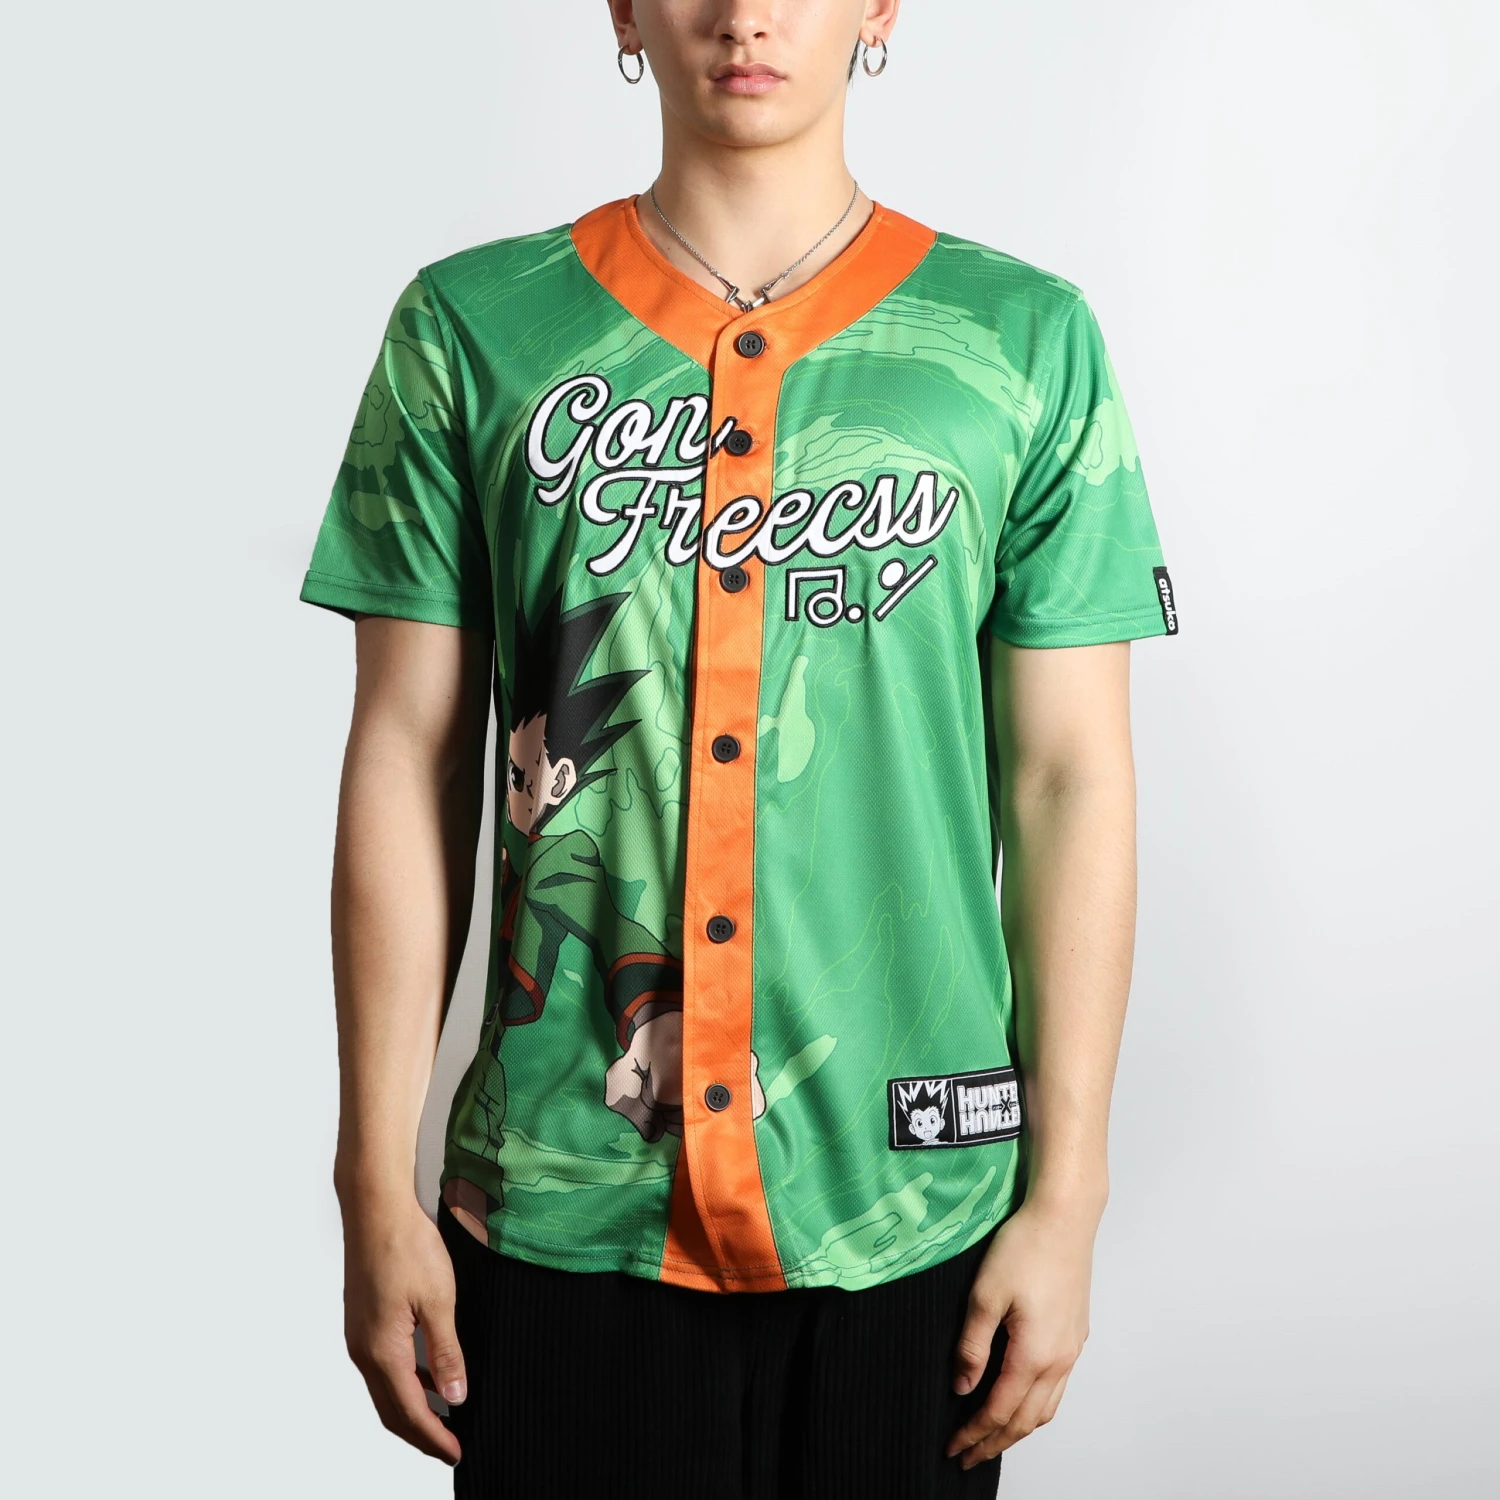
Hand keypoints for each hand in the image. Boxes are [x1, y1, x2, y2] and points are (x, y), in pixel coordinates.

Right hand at [342, 1193, 466, 1464]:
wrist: (375, 1209)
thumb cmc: (405, 1246)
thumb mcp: (439, 1301)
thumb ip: (446, 1352)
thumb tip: (455, 1395)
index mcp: (382, 1351)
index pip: (409, 1412)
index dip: (434, 1437)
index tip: (456, 1451)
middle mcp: (363, 1350)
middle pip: (391, 1410)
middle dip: (420, 1433)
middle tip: (449, 1446)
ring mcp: (359, 1335)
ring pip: (384, 1389)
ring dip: (410, 1408)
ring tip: (442, 1417)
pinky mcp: (362, 1320)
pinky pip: (381, 1365)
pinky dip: (403, 1381)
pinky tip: (425, 1374)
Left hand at [945, 1197, 1099, 1467]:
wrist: (1065, 1217)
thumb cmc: (1024, 1246)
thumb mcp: (984, 1295)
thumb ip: (972, 1346)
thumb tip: (961, 1387)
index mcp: (1034, 1355)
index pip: (999, 1411)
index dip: (974, 1434)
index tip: (952, 1448)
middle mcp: (1059, 1359)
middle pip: (1026, 1420)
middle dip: (995, 1442)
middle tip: (968, 1457)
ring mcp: (1072, 1348)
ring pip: (1046, 1407)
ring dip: (1018, 1429)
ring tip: (993, 1439)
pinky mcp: (1076, 1333)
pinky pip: (1058, 1387)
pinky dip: (1036, 1406)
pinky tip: (1022, 1399)